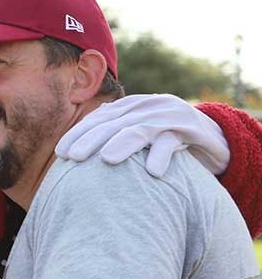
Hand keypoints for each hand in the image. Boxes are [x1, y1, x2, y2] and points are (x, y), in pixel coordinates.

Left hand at [56, 94, 229, 176]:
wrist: (217, 138)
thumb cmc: (167, 142)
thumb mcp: (139, 136)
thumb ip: (114, 137)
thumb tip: (75, 155)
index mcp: (132, 106)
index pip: (99, 118)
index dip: (79, 133)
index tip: (61, 152)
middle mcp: (148, 106)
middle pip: (114, 122)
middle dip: (91, 139)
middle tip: (73, 157)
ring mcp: (170, 115)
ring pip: (141, 128)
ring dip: (123, 144)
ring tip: (107, 160)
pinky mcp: (192, 129)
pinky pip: (174, 141)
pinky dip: (162, 155)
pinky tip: (153, 172)